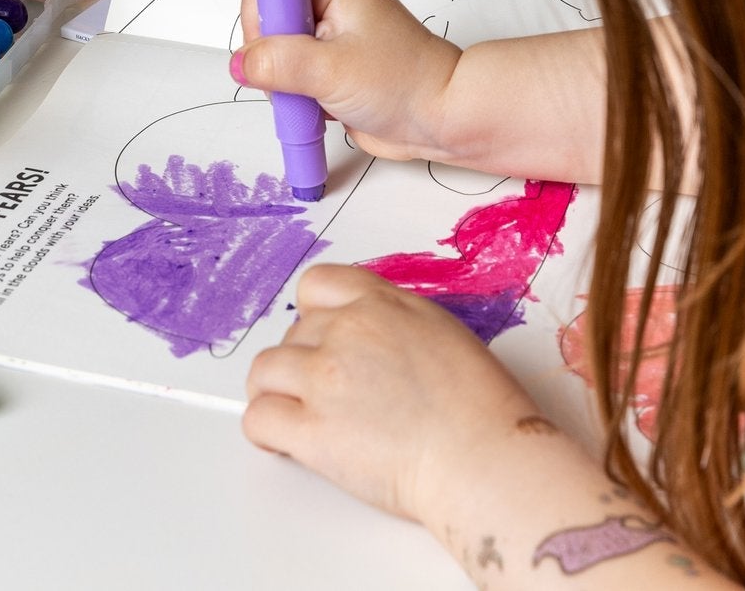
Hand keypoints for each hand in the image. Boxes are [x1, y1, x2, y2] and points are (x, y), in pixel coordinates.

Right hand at [237, 0, 466, 162]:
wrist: (443, 119)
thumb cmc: (403, 83)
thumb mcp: (331, 71)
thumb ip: (279, 63)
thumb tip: (239, 64)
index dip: (261, 16)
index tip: (268, 50)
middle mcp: (330, 3)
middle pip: (268, 20)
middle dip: (271, 57)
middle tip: (294, 83)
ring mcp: (331, 36)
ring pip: (276, 52)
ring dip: (284, 81)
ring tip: (314, 99)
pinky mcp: (331, 66)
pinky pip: (292, 74)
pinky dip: (297, 94)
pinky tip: (319, 106)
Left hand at [242, 263, 535, 526]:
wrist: (486, 459)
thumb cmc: (481, 411)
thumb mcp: (443, 335)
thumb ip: (394, 326)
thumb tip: (369, 343)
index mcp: (383, 304)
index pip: (317, 284)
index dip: (313, 315)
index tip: (318, 340)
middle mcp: (348, 330)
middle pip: (292, 333)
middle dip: (301, 362)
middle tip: (321, 394)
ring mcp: (326, 377)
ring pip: (264, 371)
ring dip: (272, 392)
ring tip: (290, 414)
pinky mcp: (312, 428)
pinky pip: (258, 418)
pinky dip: (264, 431)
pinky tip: (282, 443)